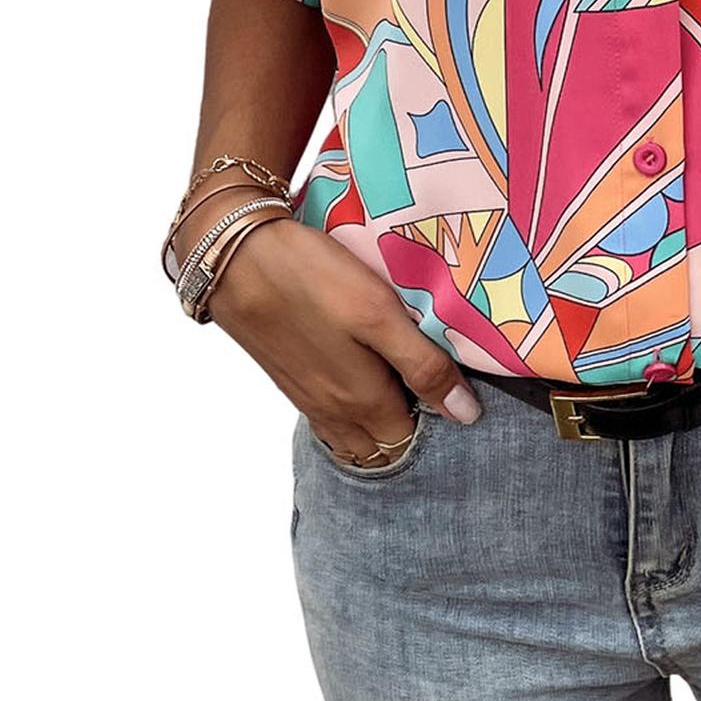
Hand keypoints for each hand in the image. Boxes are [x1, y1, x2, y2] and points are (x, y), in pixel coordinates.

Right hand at [206, 216, 481, 458]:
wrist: (234, 256)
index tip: (457, 391)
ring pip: (355, 434)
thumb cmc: (312, 279)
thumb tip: (466, 415)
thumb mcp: (379, 315)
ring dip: (381, 421)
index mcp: (363, 403)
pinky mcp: (290, 379)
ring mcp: (308, 399)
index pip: (413, 441)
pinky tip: (364, 373)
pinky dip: (353, 409)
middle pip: (384, 444)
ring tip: (405, 380)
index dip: (438, 422)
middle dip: (412, 428)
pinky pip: (331, 415)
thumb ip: (422, 366)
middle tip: (435, 383)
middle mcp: (334, 413)